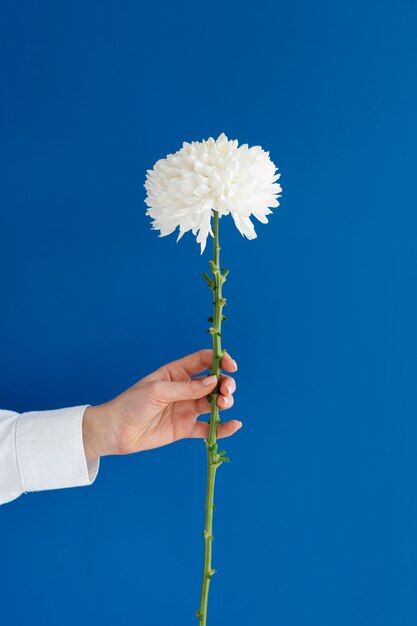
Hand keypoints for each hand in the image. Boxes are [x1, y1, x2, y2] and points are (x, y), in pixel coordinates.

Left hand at [82, 348, 240, 460]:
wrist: (116, 431)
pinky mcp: (186, 428)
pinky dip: (222, 427)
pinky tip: (235, 425)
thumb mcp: (158, 391)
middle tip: (226, 392)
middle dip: (225, 384)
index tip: (232, 366)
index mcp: (176, 372)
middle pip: (214, 382)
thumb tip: (213, 382)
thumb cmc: (131, 404)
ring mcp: (187, 408)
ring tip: (224, 404)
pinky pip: (208, 427)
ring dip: (225, 402)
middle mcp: (185, 389)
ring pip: (214, 403)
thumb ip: (186, 388)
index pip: (204, 360)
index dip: (220, 360)